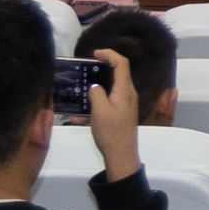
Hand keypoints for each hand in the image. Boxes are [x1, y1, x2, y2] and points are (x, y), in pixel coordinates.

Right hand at [83, 50, 140, 180]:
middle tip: (85, 70)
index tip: (94, 53)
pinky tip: (80, 116)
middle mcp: (128, 94)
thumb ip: (96, 93)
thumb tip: (95, 86)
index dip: (109, 54)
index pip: (122, 63)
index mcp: (125, 90)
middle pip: (118, 73)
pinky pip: (108, 102)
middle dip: (102, 68)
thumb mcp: (99, 111)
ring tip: (80, 90)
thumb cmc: (111, 132)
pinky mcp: (122, 114)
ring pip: (112, 88)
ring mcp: (126, 104)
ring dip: (97, 87)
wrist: (121, 156)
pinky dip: (96, 103)